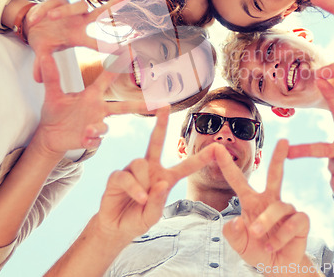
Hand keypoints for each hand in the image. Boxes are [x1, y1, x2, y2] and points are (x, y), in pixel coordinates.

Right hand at [26, 0, 132, 82]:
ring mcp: (71, 10)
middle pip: (102, 12)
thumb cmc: (45, 40)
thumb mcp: (43, 53)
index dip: (112, 47)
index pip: (98, 43)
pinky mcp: (59, 0)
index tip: (128, 50)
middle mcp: (80, 22)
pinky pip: (55, 2)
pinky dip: (44, 9)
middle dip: (115, 4)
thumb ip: (42, 65)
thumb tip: (36, 79)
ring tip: (49, 17)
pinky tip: (34, 18)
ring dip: (64, 12)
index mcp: (78, 37)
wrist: (30, 24)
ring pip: (78, 6)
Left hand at [30, 54, 140, 157]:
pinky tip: (85, 140)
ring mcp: (95, 125)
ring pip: (105, 127)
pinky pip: (94, 141)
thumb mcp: (52, 94)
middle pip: (123, 107)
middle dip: (140, 105)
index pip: (108, 78)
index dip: (119, 65)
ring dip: (98, 128)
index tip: (132, 52)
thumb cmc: (54, 112)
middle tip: (159, 105)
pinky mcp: (89, 140)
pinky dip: (91, 141)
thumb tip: (44, 55)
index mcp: (91, 95)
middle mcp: (98, 109)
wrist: (49, 135)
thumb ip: (51, 76)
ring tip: (88, 130)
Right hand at [97, 108, 217, 242]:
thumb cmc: (138, 219)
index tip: (217, 148)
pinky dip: (134, 188)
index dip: (201, 158)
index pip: (186, 166)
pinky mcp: (118, 176)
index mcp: (166, 178)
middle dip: (161, 122)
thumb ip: (158, 202)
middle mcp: (150, 169)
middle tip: (165, 104)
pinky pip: (126, 175)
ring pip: (141, 163)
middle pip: (156, 141)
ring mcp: (133, 170)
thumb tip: (161, 184)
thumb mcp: (152, 216)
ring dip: (144, 183)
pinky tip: (138, 198)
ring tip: (142, 200)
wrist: (116, 228)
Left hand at [215, 140, 310, 273]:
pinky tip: (276, 245)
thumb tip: (237, 221)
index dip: (227, 165)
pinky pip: (294, 221)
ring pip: (278, 207)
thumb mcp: (239, 245)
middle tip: (283, 140)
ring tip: (260, 238)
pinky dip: (283, 235)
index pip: (237, 180)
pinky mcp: (301, 220)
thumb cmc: (257, 250)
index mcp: (251, 202)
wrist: (277, 268)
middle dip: (279, 156)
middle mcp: (270, 200)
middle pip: (275, 174)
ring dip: (267, 222)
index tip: (217, 148)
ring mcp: (286, 209)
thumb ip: (233, 234)